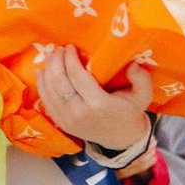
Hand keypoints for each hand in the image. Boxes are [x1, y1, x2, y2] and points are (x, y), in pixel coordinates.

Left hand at [39, 45, 153, 151]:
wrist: (121, 138)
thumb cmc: (130, 112)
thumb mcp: (142, 96)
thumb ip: (141, 79)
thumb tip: (132, 64)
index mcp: (99, 104)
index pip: (77, 76)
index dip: (70, 59)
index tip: (70, 46)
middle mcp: (79, 113)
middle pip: (59, 82)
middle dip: (56, 61)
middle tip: (58, 49)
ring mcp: (67, 120)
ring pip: (49, 91)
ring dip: (47, 70)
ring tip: (50, 56)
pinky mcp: (61, 123)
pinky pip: (46, 102)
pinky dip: (41, 85)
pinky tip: (41, 72)